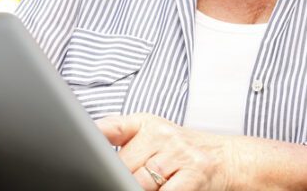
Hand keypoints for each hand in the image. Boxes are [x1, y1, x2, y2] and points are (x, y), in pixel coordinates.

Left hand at [96, 113, 233, 190]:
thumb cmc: (182, 151)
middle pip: (122, 165)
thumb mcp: (153, 134)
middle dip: (120, 178)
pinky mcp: (194, 175)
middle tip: (129, 178)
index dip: (95, 139)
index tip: (80, 153)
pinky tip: (162, 189)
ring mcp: (179, 154)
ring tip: (152, 184)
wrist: (226, 158)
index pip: (112, 128)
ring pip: (139, 182)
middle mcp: (163, 134)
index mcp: (147, 122)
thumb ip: (122, 137)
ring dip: (138, 188)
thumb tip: (92, 149)